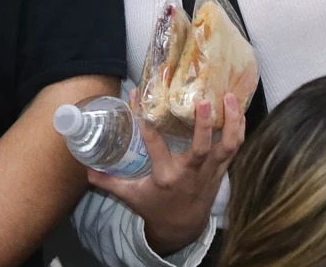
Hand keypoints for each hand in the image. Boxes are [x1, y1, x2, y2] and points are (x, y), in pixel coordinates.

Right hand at [87, 89, 245, 254]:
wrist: (182, 228)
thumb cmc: (155, 207)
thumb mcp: (131, 196)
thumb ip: (109, 181)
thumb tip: (86, 168)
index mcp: (166, 177)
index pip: (156, 147)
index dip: (148, 124)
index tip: (139, 100)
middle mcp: (190, 174)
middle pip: (202, 149)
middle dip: (204, 125)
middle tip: (204, 100)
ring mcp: (209, 172)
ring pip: (226, 147)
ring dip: (231, 122)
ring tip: (230, 97)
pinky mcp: (221, 170)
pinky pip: (235, 149)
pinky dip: (238, 129)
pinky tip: (239, 110)